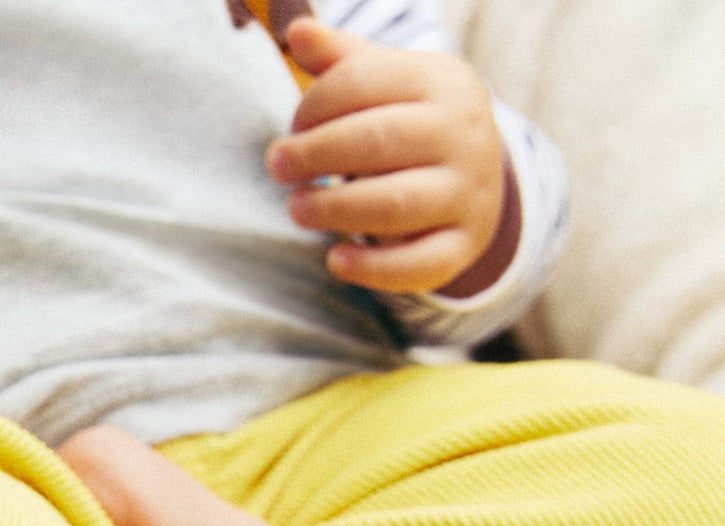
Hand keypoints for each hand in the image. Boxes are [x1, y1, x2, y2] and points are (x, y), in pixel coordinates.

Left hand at [265, 17, 514, 296]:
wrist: (476, 181)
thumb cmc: (412, 126)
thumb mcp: (388, 86)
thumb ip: (342, 62)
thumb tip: (295, 29)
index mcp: (444, 81)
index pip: (366, 81)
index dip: (315, 105)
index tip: (291, 128)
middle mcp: (465, 134)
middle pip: (378, 140)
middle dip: (317, 154)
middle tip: (277, 167)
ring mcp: (469, 194)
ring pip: (395, 204)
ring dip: (334, 209)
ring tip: (297, 209)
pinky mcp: (462, 246)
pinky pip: (416, 264)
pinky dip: (371, 267)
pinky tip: (334, 259)